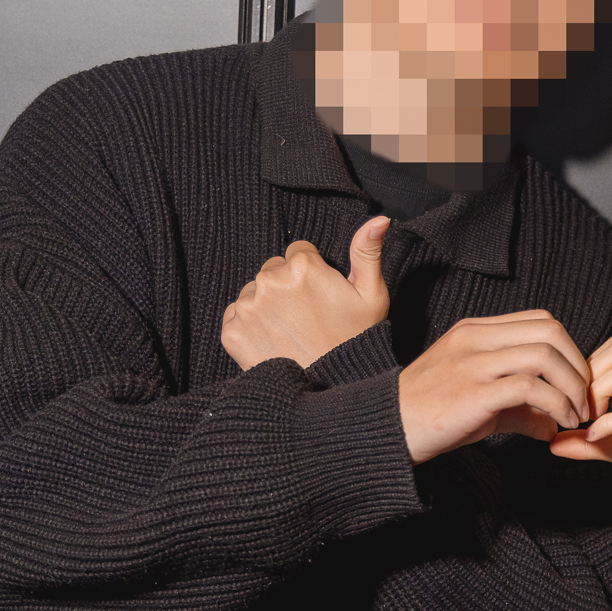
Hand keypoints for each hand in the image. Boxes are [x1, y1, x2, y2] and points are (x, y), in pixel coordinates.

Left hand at [221, 217, 389, 369]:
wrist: (330, 391)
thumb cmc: (355, 342)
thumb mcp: (371, 296)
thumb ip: (367, 251)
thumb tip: (379, 219)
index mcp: (303, 266)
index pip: (299, 252)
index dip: (313, 274)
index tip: (321, 298)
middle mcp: (270, 281)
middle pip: (273, 270)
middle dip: (287, 287)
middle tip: (306, 318)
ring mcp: (249, 306)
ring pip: (254, 292)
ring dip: (267, 306)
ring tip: (290, 332)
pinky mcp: (232, 331)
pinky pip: (236, 315)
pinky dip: (249, 326)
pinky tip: (273, 342)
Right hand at [397, 311, 591, 464]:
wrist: (387, 431)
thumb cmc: (430, 416)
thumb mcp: (480, 402)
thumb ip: (520, 408)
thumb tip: (554, 425)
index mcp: (476, 332)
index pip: (541, 321)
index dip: (570, 351)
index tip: (578, 384)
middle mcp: (476, 339)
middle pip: (550, 330)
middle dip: (579, 366)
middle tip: (586, 400)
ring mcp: (473, 363)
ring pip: (545, 354)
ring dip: (573, 387)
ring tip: (576, 415)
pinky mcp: (473, 392)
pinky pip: (530, 387)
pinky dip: (556, 405)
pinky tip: (558, 425)